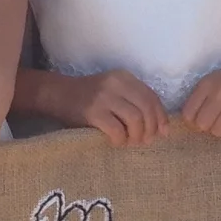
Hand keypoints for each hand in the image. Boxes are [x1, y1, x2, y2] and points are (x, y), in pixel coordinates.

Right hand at [50, 70, 167, 145]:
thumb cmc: (89, 98)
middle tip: (145, 141)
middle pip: (146, 108)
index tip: (163, 133)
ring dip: (136, 135)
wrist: (57, 95)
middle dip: (151, 129)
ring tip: (130, 142)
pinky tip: (116, 142)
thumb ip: (133, 102)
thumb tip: (160, 128)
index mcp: (124, 78)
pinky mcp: (92, 112)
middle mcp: (116, 83)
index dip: (161, 117)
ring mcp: (104, 97)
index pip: (152, 97)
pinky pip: (116, 129)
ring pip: (135, 119)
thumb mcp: (113, 92)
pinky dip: (120, 140)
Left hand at [179, 55, 220, 139]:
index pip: (188, 113)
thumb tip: (188, 124)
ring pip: (217, 132)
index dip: (191, 120)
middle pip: (202, 125)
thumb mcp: (214, 80)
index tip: (199, 119)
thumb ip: (200, 98)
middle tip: (215, 120)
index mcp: (208, 83)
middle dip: (206, 126)